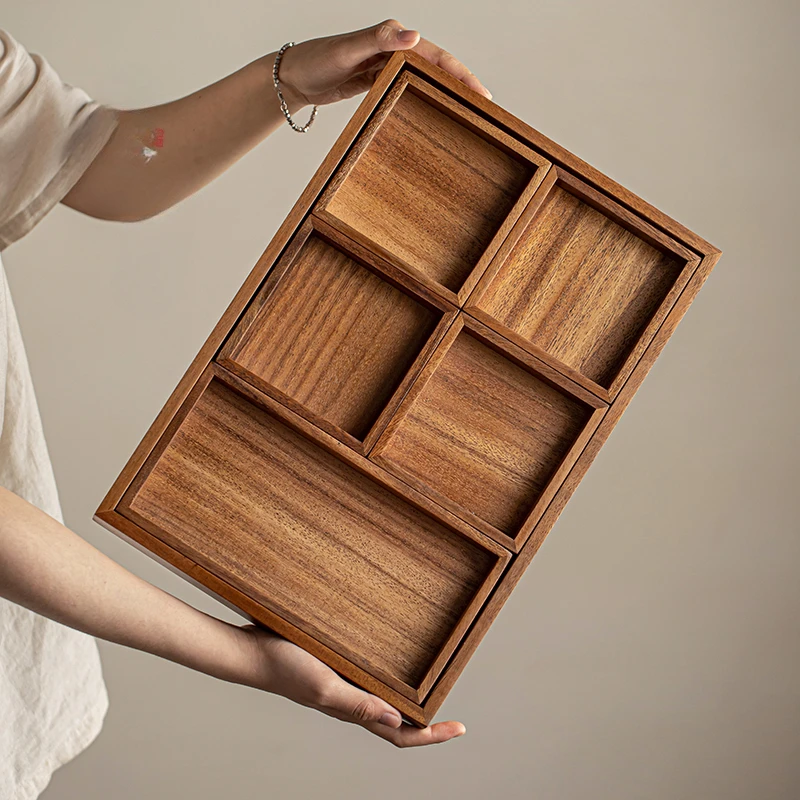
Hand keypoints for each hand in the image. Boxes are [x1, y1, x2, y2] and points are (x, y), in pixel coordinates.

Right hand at [241, 624, 466, 747]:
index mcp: (352, 712)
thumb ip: (357, 704)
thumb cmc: (283, 668)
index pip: (400, 736)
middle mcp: (350, 702)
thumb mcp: (324, 686)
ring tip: (433, 686)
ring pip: (383, 700)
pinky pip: (367, 678)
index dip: (432, 736)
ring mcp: (341, 685)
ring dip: (409, 700)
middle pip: (396, 722)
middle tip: (453, 713)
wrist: (250, 650)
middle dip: (427, 722)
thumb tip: (397, 720)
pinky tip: (393, 658)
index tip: (460, 728)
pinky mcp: (333, 667)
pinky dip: (387, 676)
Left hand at [275, 18, 491, 107]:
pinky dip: (425, 99)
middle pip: (437, 68)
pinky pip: (409, 89)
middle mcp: (393, 49)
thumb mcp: (347, 49)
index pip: (436, 56)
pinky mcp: (378, 81)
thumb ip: (378, 39)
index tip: (481, 93)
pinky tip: (434, 114)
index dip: (460, 74)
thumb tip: (414, 35)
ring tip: (468, 113)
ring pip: (425, 79)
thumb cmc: (316, 59)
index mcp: (392, 38)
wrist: (292, 77)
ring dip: (446, 94)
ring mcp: (386, 66)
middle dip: (462, 85)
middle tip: (485, 107)